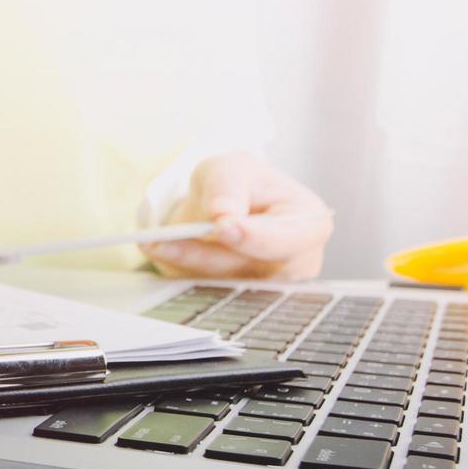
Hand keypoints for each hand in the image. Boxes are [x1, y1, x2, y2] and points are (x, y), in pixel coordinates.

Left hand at [143, 153, 334, 279]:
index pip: (289, 238)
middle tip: (171, 240)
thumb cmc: (239, 185)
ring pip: (227, 283)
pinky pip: (211, 291)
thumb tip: (222, 215)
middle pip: (256, 268)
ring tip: (157, 242)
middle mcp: (297, 262)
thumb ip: (228, 188)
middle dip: (212, 255)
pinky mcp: (240, 299)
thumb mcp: (231, 169)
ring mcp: (271, 287)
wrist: (220, 206)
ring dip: (189, 263)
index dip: (257, 237)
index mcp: (310, 223)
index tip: (223, 227)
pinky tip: (160, 251)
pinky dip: (183, 270)